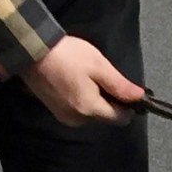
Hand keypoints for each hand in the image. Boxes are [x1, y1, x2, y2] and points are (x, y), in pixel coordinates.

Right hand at [19, 35, 144, 125]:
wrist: (32, 52)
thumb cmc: (68, 56)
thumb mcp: (99, 66)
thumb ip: (120, 86)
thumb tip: (140, 97)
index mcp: (90, 110)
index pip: (120, 119)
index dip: (127, 106)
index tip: (124, 89)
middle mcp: (77, 120)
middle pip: (105, 117)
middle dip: (109, 101)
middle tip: (101, 77)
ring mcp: (64, 117)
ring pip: (92, 114)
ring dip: (95, 100)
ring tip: (86, 77)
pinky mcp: (55, 111)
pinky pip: (78, 111)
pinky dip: (82, 99)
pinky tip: (76, 81)